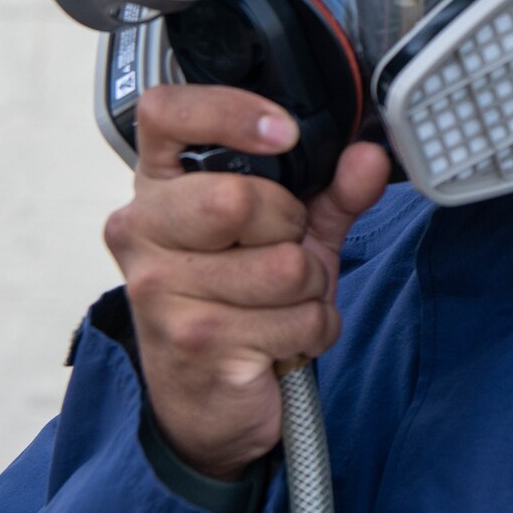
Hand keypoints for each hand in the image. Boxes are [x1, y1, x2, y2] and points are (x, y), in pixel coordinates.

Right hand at [101, 84, 389, 479]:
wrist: (209, 400)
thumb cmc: (241, 303)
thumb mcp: (289, 234)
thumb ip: (331, 190)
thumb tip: (370, 156)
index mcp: (160, 185)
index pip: (166, 112)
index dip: (230, 112)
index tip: (284, 134)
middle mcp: (142, 229)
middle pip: (239, 198)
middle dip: (291, 230)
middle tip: (281, 251)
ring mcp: (160, 289)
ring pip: (286, 267)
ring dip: (310, 290)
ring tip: (281, 303)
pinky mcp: (195, 341)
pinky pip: (298, 318)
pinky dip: (313, 330)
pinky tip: (282, 339)